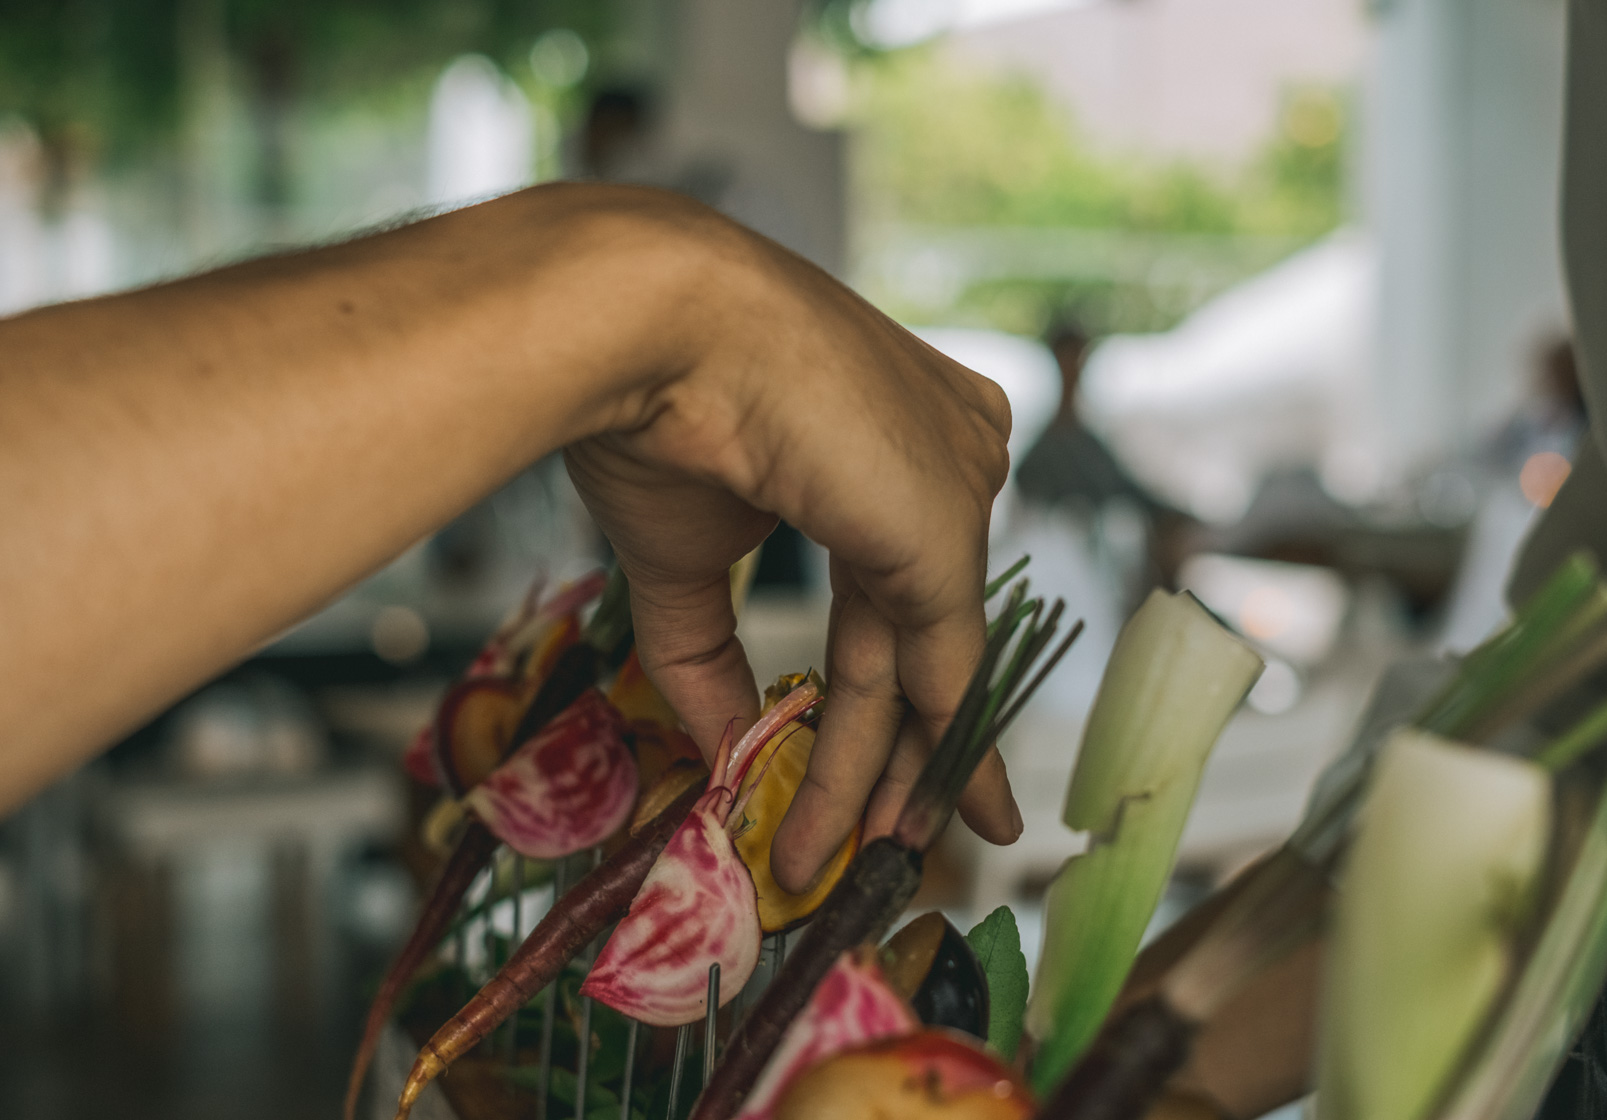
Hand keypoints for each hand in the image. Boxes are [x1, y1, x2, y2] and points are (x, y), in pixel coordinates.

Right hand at [565, 193, 1020, 892]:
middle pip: (921, 635)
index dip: (887, 688)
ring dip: (884, 776)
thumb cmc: (651, 409)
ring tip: (858, 860)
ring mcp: (957, 487)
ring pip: (925, 663)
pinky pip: (933, 667)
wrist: (649, 325)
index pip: (896, 592)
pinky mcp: (945, 530)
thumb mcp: (687, 560)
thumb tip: (721, 750)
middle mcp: (944, 458)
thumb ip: (712, 656)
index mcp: (890, 442)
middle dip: (902, 750)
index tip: (883, 767)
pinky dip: (904, 753)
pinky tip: (877, 821)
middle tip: (894, 839)